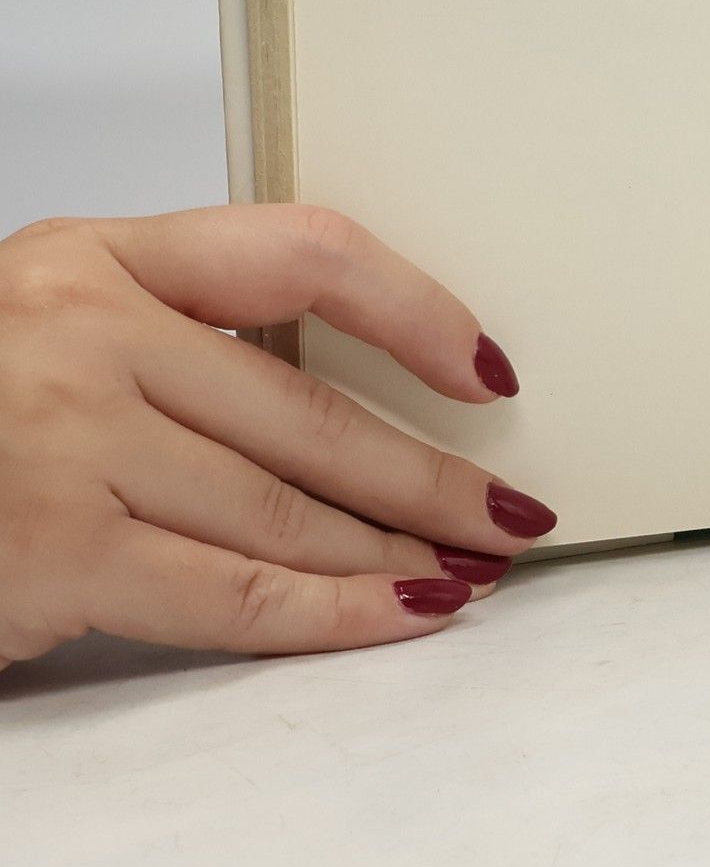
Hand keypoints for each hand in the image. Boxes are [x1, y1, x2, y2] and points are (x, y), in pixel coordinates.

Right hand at [0, 206, 553, 667]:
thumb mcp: (42, 325)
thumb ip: (170, 339)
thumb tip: (335, 411)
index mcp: (92, 255)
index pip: (305, 252)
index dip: (416, 310)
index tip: (484, 365)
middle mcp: (85, 333)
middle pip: (312, 407)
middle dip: (429, 472)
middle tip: (507, 506)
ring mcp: (66, 443)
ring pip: (288, 506)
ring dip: (399, 548)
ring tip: (469, 565)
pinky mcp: (51, 553)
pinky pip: (235, 593)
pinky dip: (337, 613)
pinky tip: (404, 614)